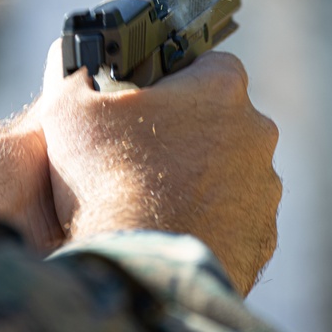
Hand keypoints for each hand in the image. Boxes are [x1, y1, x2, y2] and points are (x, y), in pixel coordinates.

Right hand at [34, 40, 281, 294]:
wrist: (137, 267)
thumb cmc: (107, 180)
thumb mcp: (67, 109)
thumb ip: (73, 74)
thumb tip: (70, 65)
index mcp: (220, 88)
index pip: (207, 64)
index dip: (174, 80)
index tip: (148, 99)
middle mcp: (256, 133)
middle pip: (222, 119)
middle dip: (188, 131)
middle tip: (144, 152)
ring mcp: (264, 188)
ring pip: (233, 172)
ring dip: (201, 179)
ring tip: (154, 197)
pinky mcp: (261, 236)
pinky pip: (236, 219)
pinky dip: (210, 222)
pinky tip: (173, 229)